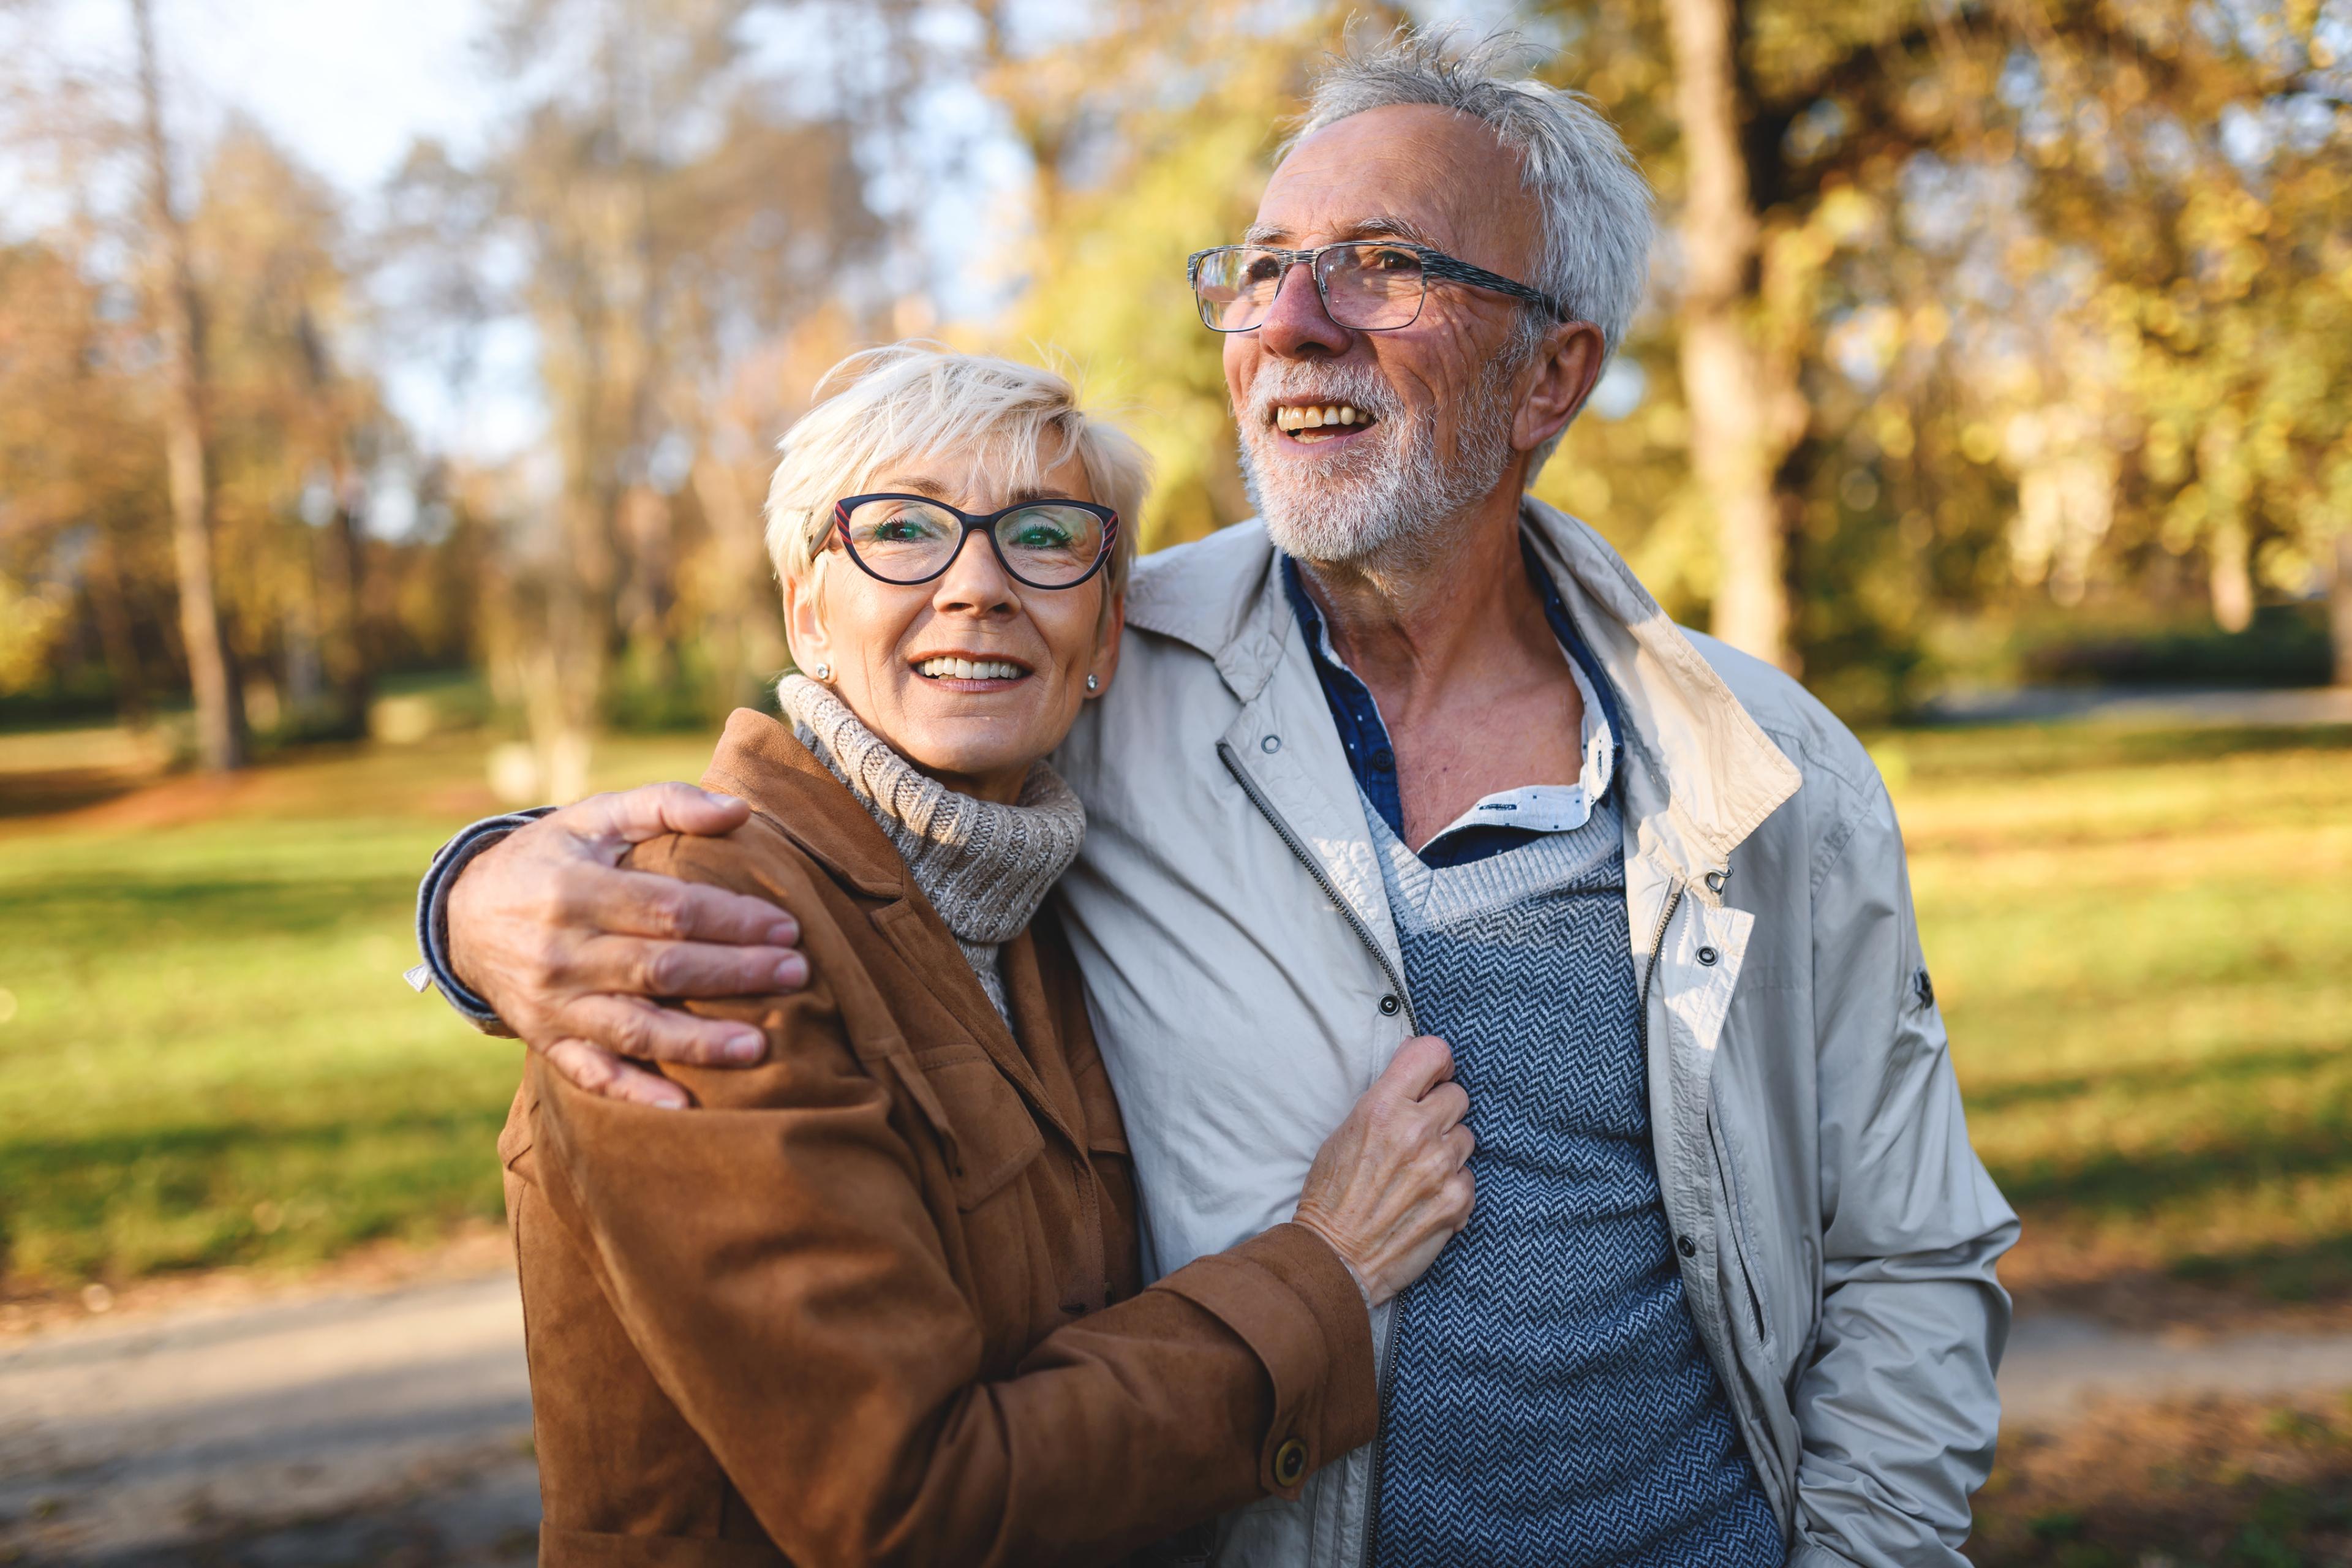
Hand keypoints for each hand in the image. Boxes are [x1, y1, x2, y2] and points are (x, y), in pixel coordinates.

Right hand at [447, 783, 809, 1108]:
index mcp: (576, 890)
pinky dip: (634, 1091)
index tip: (786, 926)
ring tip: (758, 1046)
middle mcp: (561, 951)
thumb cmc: (550, 858)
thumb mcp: (594, 816)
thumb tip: (738, 810)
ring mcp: (552, 1002)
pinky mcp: (545, 1038)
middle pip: (660, 969)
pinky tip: (683, 1106)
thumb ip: (665, 803)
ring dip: (697, 1041)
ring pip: (633, 1027)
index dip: (731, 920)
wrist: (463, 915)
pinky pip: (591, 1072)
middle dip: (733, 974)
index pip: (668, 910)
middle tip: (795, 974)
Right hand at [1290, 1035, 1474, 1306]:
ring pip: (1466, 1137)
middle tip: (1418, 1135)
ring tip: (1417, 1172)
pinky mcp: (1457, 1200)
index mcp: (1383, 1107)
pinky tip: (1425, 1198)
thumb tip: (1417, 1063)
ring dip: (1447, 1150)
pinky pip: (1470, 1176)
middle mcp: (1416, 1131)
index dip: (1437, 1063)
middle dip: (1441, 1112)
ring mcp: (1441, 1167)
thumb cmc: (1333, 1194)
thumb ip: (1385, 1097)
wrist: (1336, 1257)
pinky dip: (1452, 1185)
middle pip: (1458, 1096)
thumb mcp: (1345, 1131)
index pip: (1433, 1053)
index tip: (1433, 1078)